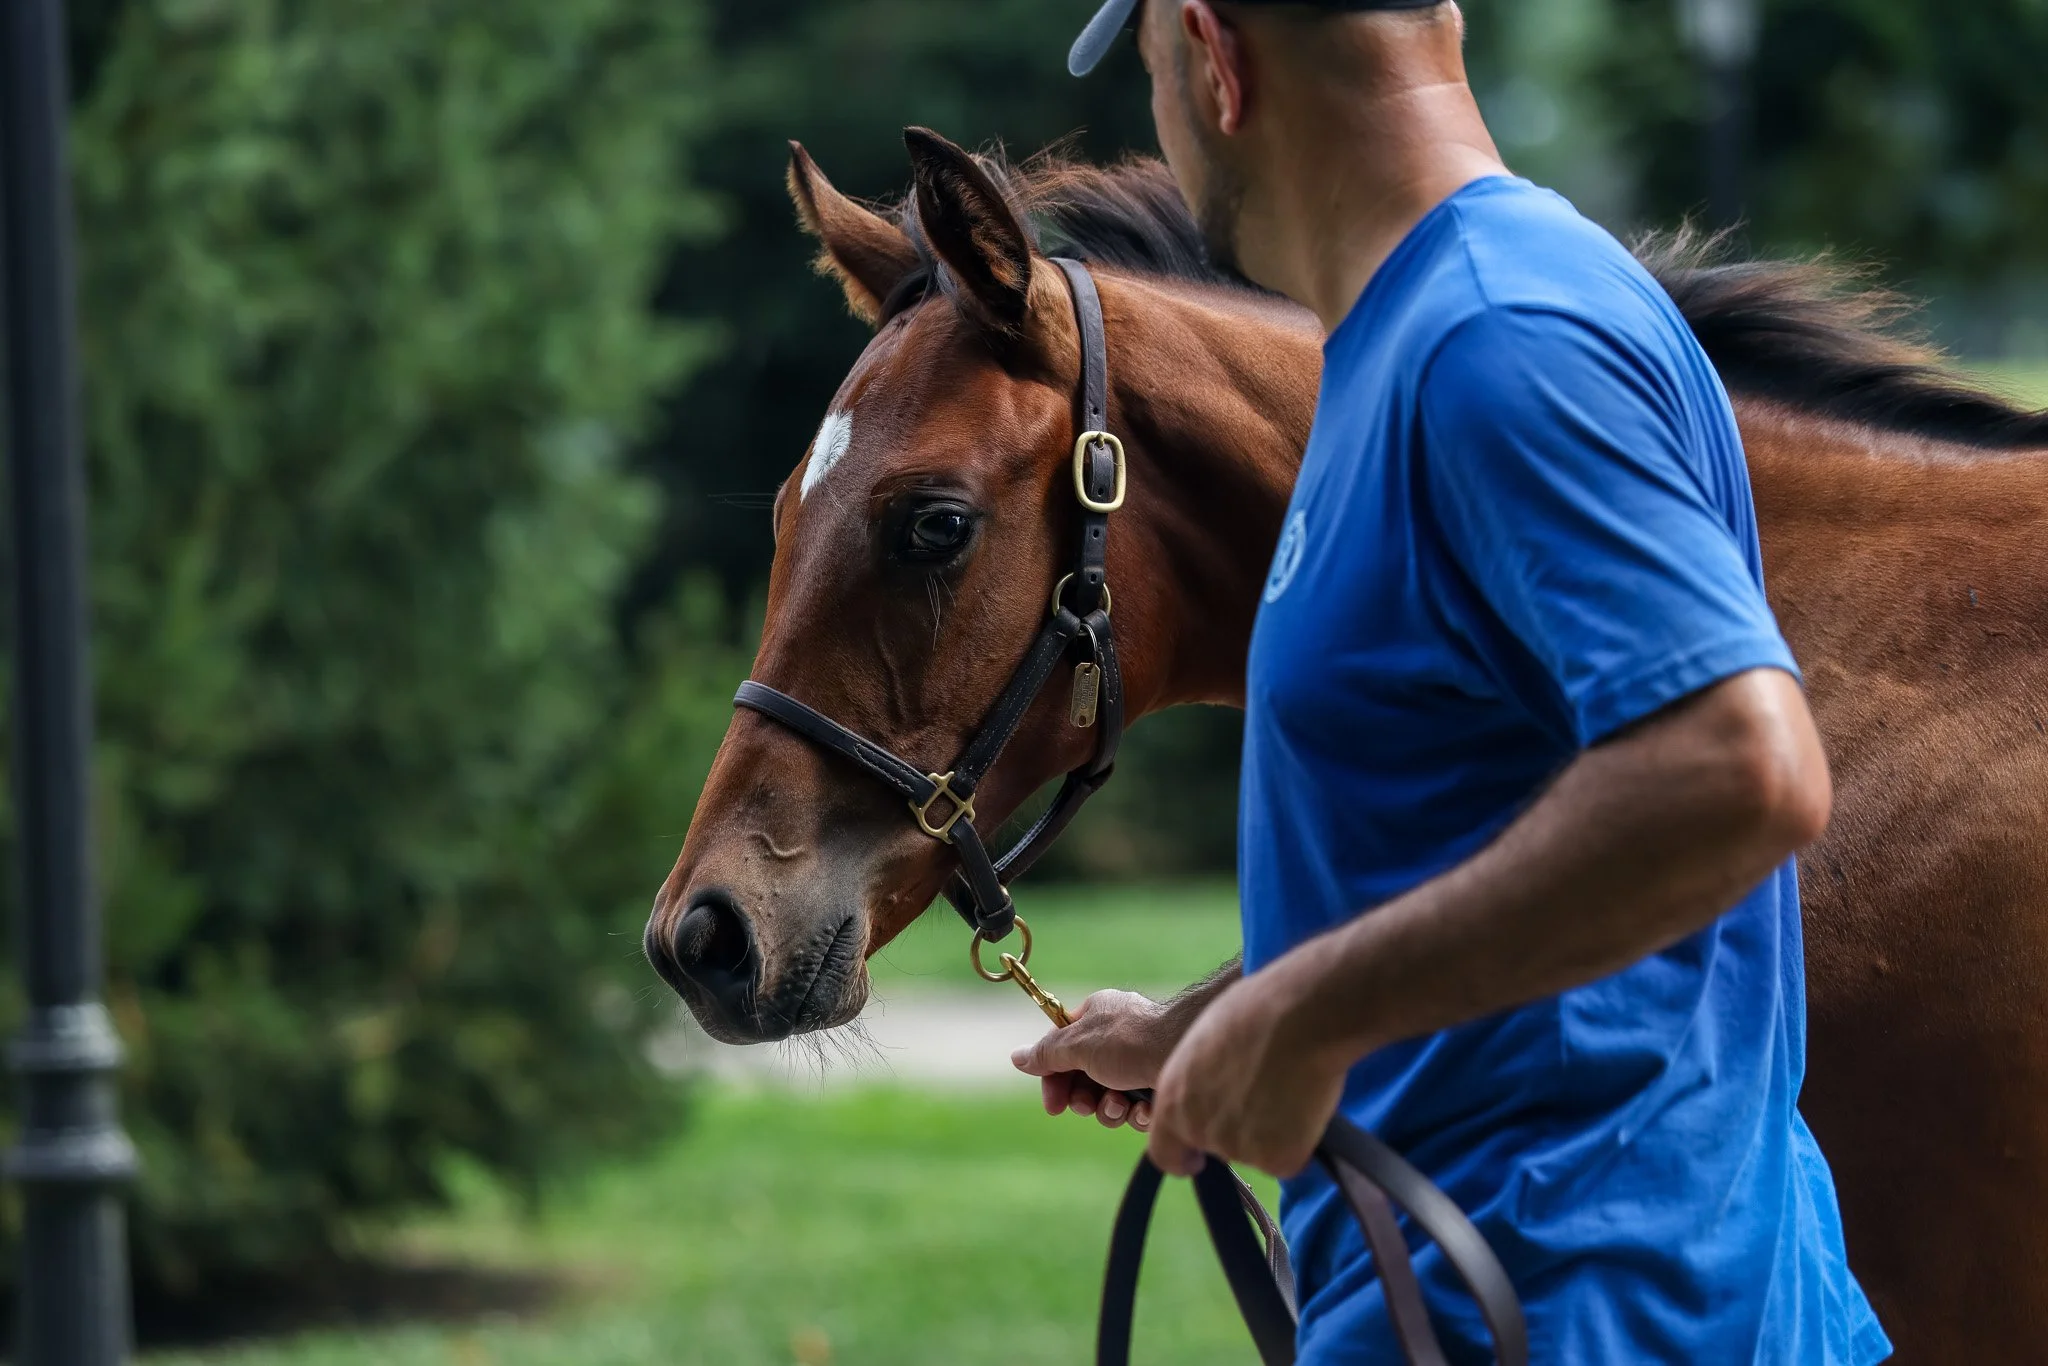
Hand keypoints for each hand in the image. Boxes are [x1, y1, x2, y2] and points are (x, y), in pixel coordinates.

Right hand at [1010, 989, 1173, 1130]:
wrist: (1184, 1053)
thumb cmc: (1130, 1041)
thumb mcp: (1078, 1045)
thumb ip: (1046, 1054)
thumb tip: (1016, 1057)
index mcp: (1096, 1017)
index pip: (1061, 1050)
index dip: (1053, 1080)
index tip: (1053, 1106)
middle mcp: (1117, 1038)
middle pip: (1084, 1080)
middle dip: (1085, 1100)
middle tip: (1088, 1105)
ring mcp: (1139, 1063)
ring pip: (1110, 1100)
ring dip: (1111, 1109)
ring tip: (1121, 1104)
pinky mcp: (1159, 1086)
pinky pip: (1137, 1109)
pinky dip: (1138, 1113)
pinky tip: (1145, 1108)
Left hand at [1145, 967, 1348, 1178]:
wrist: (1300, 1017)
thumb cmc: (1254, 1013)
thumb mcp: (1203, 1045)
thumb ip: (1198, 1081)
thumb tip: (1212, 1090)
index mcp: (1173, 1101)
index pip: (1164, 1153)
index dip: (1181, 1157)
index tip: (1195, 1158)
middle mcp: (1199, 1130)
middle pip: (1217, 1148)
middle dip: (1236, 1131)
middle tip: (1262, 1097)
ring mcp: (1238, 1149)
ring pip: (1255, 1152)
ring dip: (1268, 1132)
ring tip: (1285, 1086)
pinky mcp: (1276, 1159)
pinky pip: (1287, 1158)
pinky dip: (1297, 1139)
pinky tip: (1302, 1102)